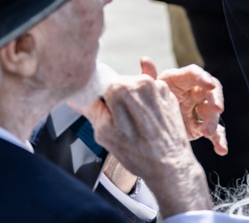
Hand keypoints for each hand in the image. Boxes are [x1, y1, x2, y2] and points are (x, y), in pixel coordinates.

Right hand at [81, 74, 211, 216]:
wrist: (170, 165)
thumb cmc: (138, 153)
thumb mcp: (104, 133)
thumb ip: (91, 109)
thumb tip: (78, 98)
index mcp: (122, 88)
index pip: (103, 85)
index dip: (103, 102)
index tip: (107, 115)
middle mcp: (142, 82)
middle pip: (121, 85)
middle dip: (118, 101)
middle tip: (121, 124)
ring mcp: (158, 87)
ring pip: (136, 89)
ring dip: (133, 102)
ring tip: (136, 126)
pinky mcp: (169, 94)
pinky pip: (151, 94)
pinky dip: (147, 105)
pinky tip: (148, 124)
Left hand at [141, 56, 228, 155]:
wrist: (149, 129)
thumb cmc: (149, 104)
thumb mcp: (148, 92)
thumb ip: (148, 77)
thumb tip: (145, 59)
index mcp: (180, 80)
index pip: (194, 73)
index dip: (203, 77)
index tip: (209, 84)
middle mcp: (193, 92)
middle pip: (211, 91)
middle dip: (215, 99)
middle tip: (216, 109)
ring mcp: (200, 109)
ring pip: (213, 112)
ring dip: (214, 121)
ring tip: (207, 133)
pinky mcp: (203, 126)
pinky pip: (215, 132)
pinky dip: (219, 140)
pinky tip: (221, 149)